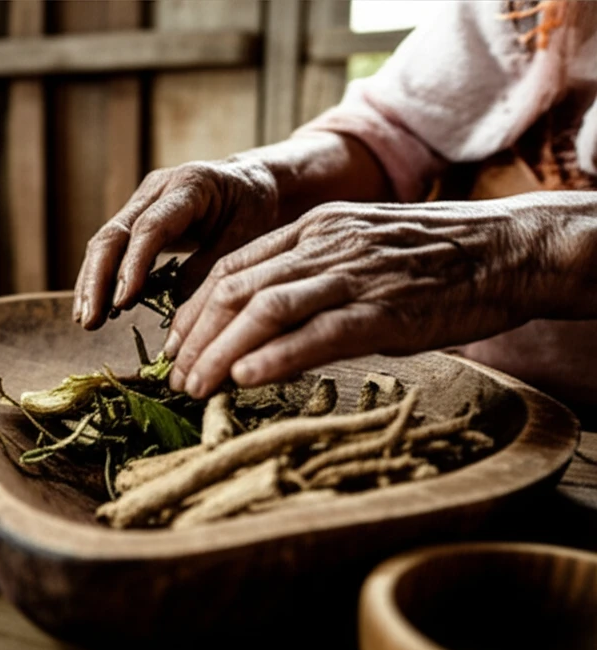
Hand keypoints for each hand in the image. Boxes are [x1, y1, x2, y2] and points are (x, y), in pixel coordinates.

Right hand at [72, 159, 277, 328]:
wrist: (250, 183)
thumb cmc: (253, 207)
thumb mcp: (247, 233)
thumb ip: (212, 265)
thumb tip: (174, 301)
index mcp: (188, 186)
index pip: (150, 227)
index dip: (133, 266)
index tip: (123, 302)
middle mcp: (156, 190)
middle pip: (114, 234)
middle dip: (97, 280)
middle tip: (90, 320)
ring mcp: (141, 204)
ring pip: (105, 243)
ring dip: (92, 284)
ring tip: (87, 321)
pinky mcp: (136, 222)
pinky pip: (112, 251)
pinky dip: (102, 281)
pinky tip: (96, 310)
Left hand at [164, 198, 570, 397]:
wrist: (506, 249)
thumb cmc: (433, 258)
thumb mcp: (358, 249)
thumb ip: (311, 274)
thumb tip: (266, 322)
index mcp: (312, 230)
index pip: (231, 267)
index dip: (194, 309)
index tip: (176, 345)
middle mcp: (322, 246)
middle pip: (235, 290)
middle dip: (196, 338)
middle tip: (175, 378)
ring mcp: (351, 276)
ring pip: (263, 309)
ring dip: (219, 352)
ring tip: (195, 387)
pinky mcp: (383, 311)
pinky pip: (316, 332)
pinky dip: (274, 356)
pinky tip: (243, 378)